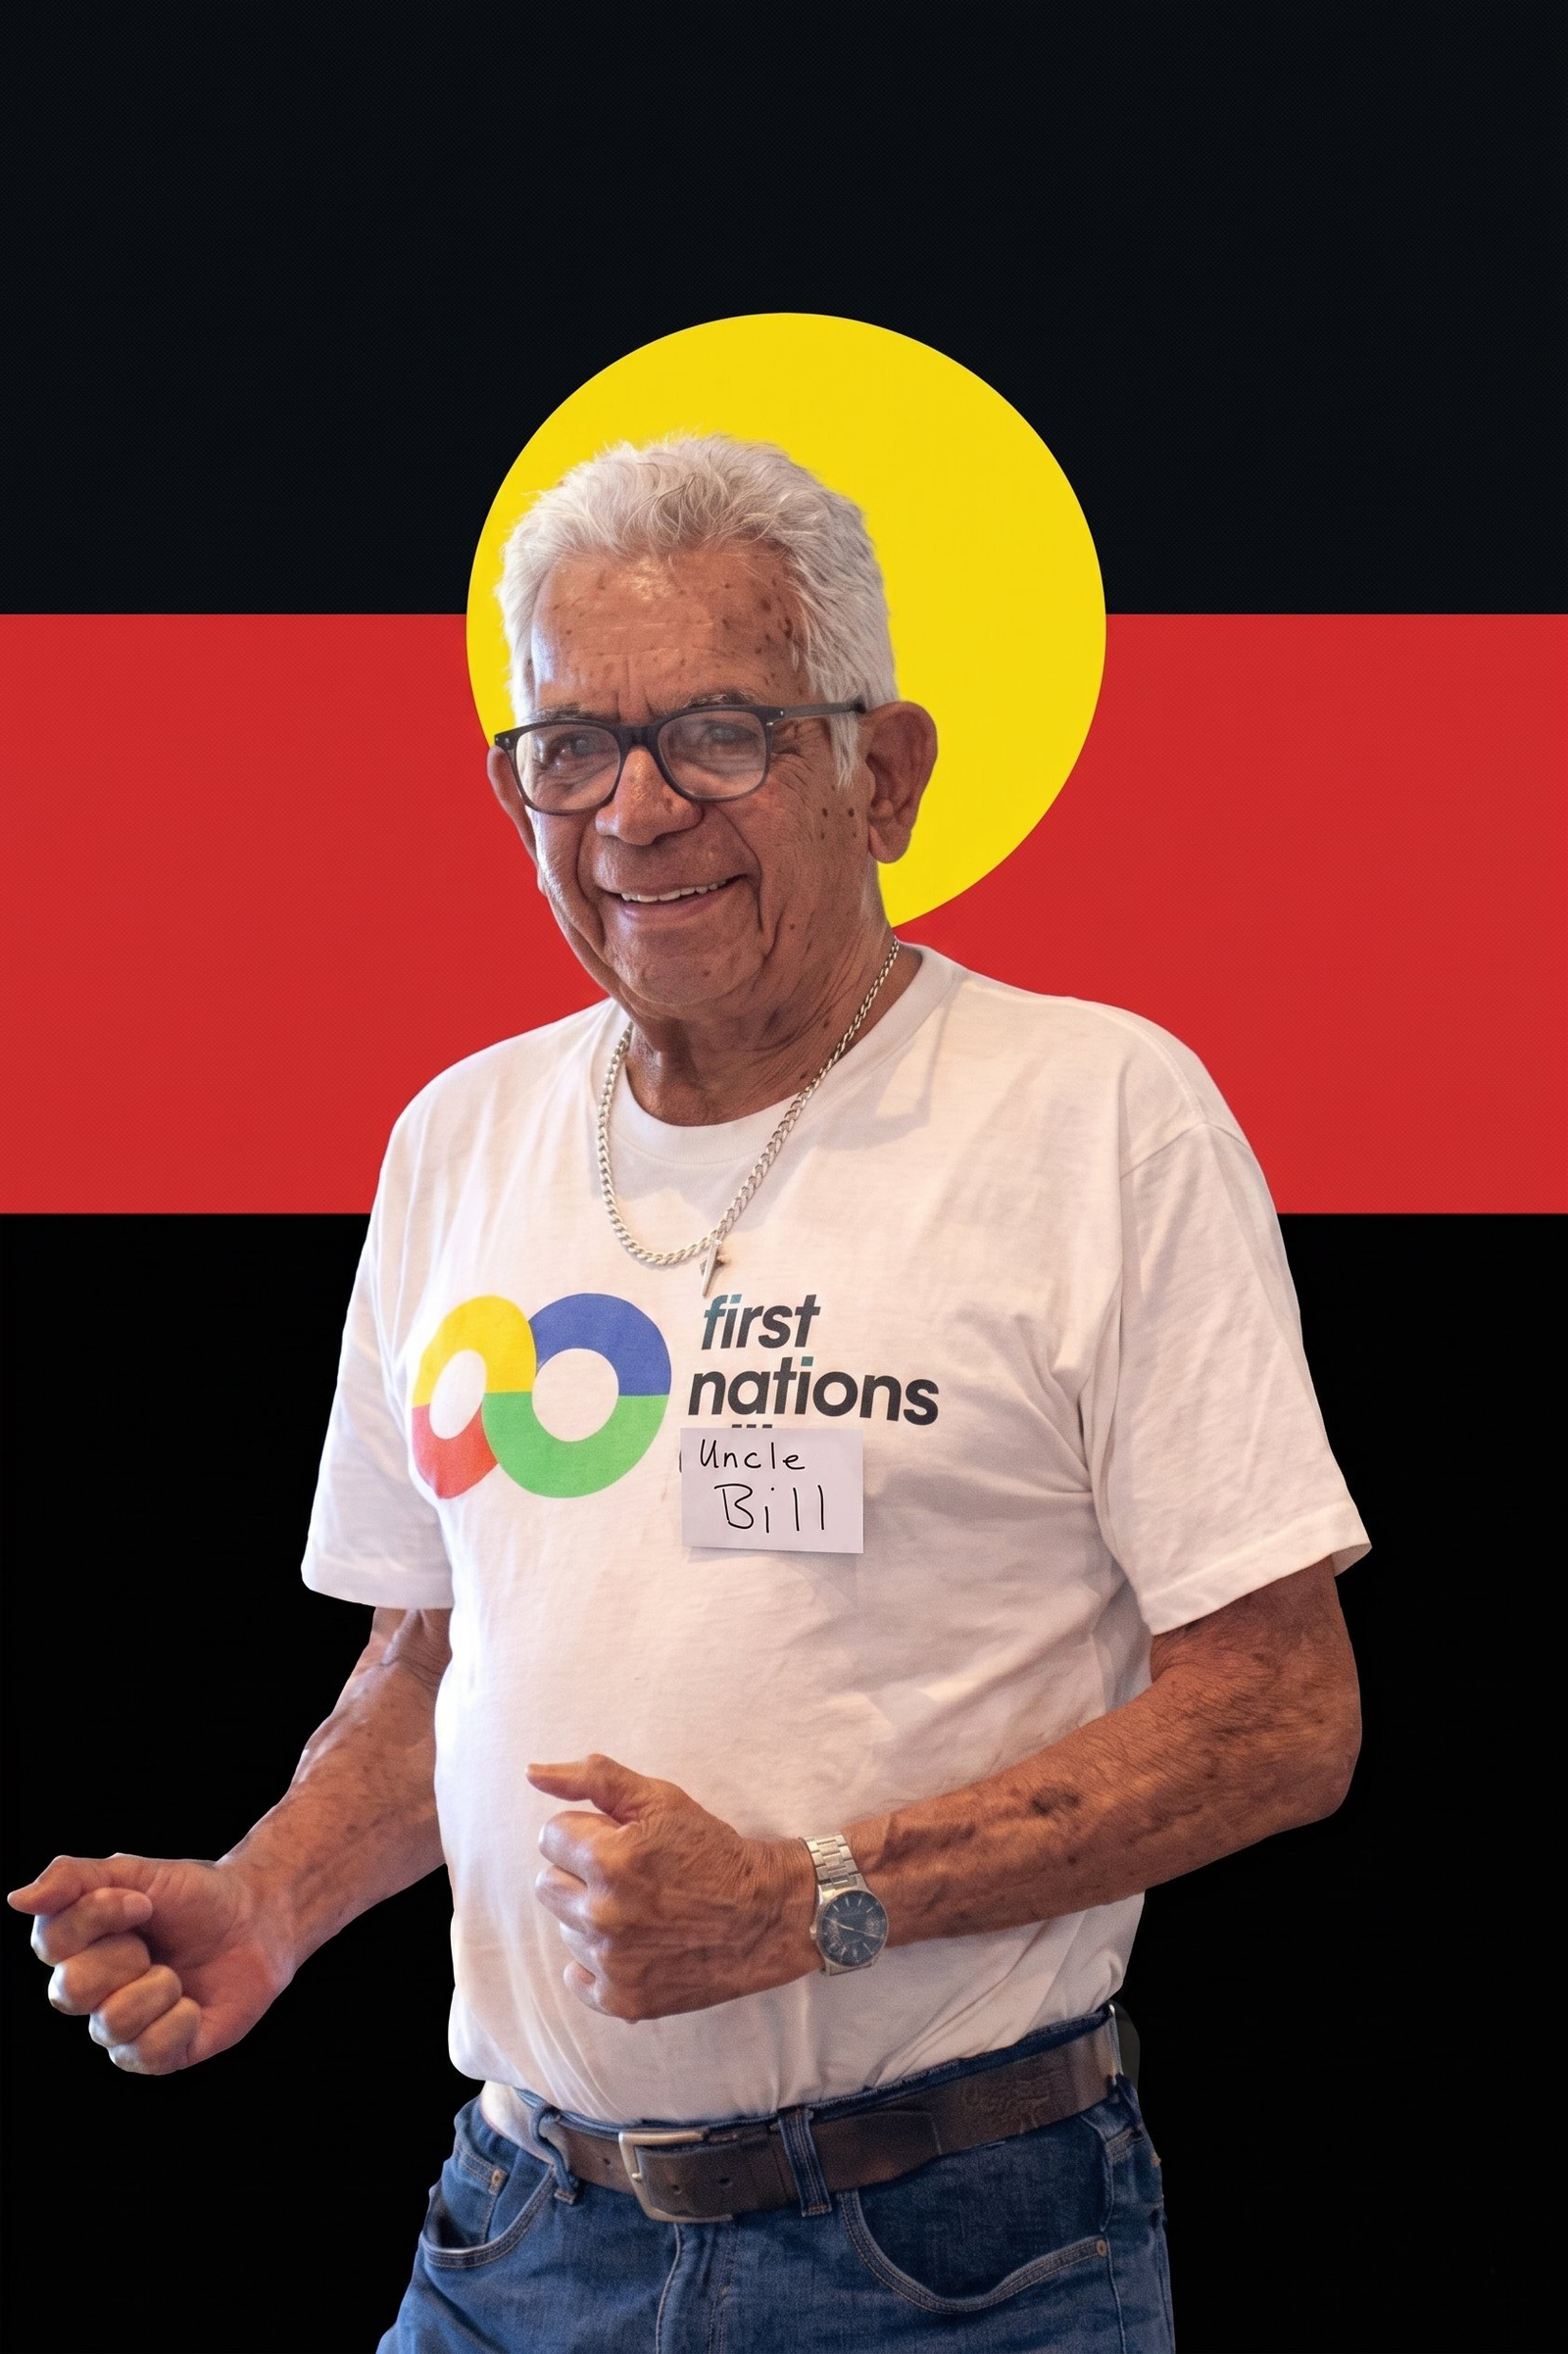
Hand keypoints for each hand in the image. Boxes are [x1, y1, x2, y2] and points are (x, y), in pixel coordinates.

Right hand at [7, 1853, 294, 2075]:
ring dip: (158, 1988)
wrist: (259, 1919)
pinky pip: (147, 2053)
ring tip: (177, 1974)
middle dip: (125, 1957)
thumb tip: (17, 1899)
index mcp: (77, 1948)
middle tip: (155, 1944)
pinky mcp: (157, 2056)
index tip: (143, 1901)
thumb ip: (76, 1878)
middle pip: (71, 1991)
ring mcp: (121, 2028)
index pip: (50, 1943)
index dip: (98, 1918)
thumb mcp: (139, 1873)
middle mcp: (91, 1993)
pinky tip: (193, 2004)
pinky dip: (180, 2021)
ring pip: (111, 2024)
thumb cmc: (195, 1896)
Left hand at [527, 1756, 818, 2020]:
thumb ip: (594, 1778)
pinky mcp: (623, 1999)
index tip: (619, 1839)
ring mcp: (612, 1963)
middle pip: (548, 1884)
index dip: (587, 1831)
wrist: (763, 1916)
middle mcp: (604, 1915)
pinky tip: (633, 1944)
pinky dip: (598, 1961)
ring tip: (638, 1908)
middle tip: (627, 1873)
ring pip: (565, 1928)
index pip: (551, 1836)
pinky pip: (577, 1977)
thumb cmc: (711, 1850)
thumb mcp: (660, 1799)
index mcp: (609, 1860)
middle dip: (580, 1873)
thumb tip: (534, 1773)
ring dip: (591, 1915)